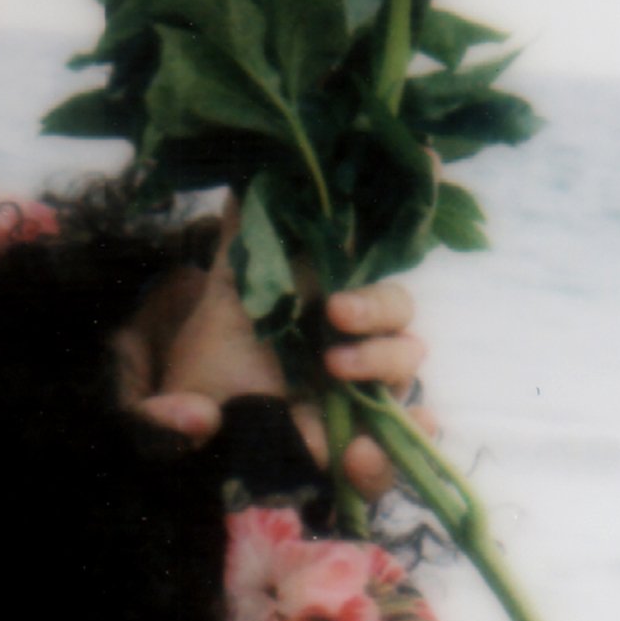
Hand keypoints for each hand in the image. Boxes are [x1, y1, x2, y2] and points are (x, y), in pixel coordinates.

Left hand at [112, 206, 437, 503]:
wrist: (194, 456)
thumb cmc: (211, 379)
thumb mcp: (218, 312)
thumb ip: (237, 253)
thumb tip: (243, 179)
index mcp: (327, 304)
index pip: (378, 257)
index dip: (405, 210)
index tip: (425, 161)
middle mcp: (354, 345)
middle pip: (400, 311)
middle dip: (377, 306)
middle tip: (335, 312)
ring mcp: (362, 399)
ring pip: (406, 370)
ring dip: (379, 365)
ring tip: (333, 371)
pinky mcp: (356, 455)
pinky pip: (391, 458)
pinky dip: (381, 459)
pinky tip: (357, 455)